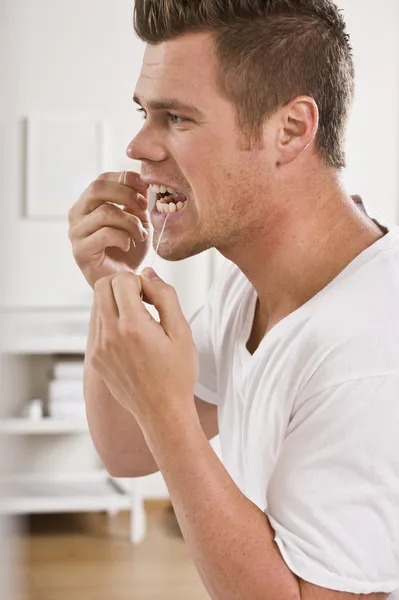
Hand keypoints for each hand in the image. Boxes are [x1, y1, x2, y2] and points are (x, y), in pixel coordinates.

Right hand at [68, 171, 151, 288]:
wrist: (125, 281)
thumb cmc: (130, 250)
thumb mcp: (138, 219)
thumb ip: (137, 199)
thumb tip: (142, 179)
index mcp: (88, 203)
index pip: (102, 178)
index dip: (126, 179)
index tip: (145, 189)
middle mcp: (76, 215)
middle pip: (98, 188)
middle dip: (127, 195)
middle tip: (143, 208)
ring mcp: (75, 233)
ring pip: (105, 212)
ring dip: (130, 222)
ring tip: (140, 235)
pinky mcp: (80, 251)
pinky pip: (105, 234)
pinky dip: (123, 238)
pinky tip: (129, 245)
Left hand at [90, 269, 198, 428]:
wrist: (162, 412)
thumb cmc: (177, 374)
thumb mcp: (182, 332)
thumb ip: (165, 296)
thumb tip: (148, 274)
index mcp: (132, 326)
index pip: (121, 280)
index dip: (139, 281)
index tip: (152, 297)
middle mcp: (109, 335)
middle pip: (102, 287)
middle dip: (122, 285)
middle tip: (142, 302)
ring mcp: (98, 349)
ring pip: (96, 305)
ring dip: (115, 302)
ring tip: (138, 321)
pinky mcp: (95, 359)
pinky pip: (95, 326)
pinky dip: (110, 320)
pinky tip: (130, 337)